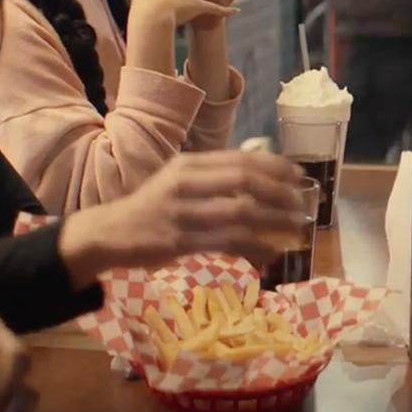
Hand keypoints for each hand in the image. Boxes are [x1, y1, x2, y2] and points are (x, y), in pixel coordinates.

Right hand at [64, 151, 311, 271]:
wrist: (109, 233)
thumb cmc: (153, 207)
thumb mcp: (180, 181)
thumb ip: (214, 177)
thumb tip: (262, 178)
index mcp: (190, 163)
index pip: (242, 158)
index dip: (276, 166)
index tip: (300, 176)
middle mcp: (186, 181)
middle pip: (244, 180)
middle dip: (280, 192)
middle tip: (302, 204)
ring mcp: (182, 211)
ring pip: (239, 212)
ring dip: (274, 221)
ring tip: (296, 229)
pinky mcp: (179, 241)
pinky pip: (226, 243)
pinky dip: (253, 247)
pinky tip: (271, 253)